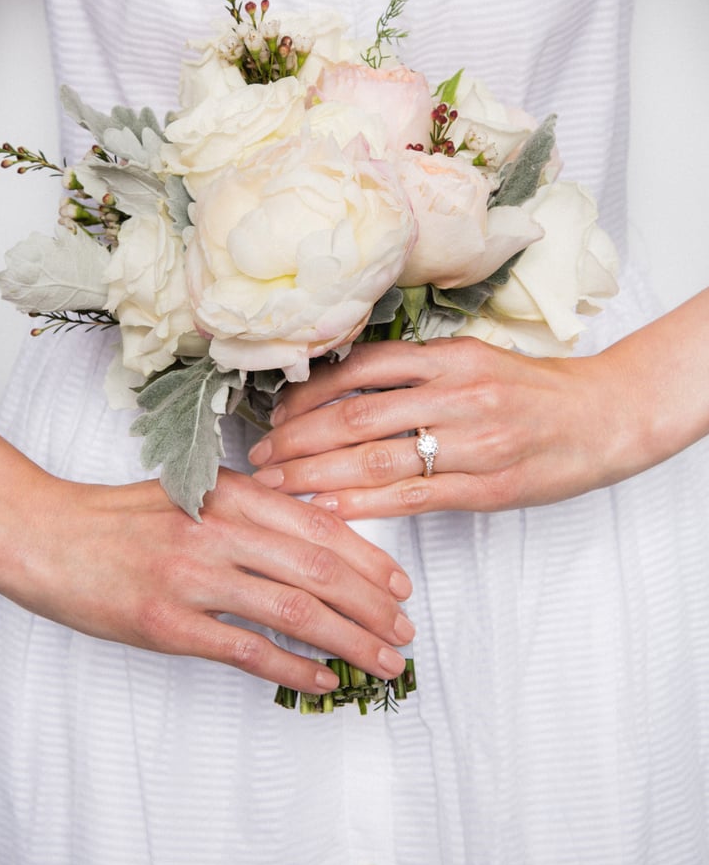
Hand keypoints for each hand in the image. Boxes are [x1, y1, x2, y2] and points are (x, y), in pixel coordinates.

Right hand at [15, 468, 413, 691]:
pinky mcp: (167, 624)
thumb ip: (251, 511)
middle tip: (404, 634)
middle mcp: (218, 532)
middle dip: (374, 608)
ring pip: (294, 611)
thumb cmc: (119, 518)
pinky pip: (246, 651)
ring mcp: (192, 579)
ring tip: (381, 662)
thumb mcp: (191, 493)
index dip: (370, 563)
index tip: (401, 589)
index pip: (320, 528)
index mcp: (229, 495)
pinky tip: (323, 680)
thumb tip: (318, 536)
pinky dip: (293, 668)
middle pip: (320, 571)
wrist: (43, 535)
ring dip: (349, 641)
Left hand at [248, 307, 708, 516]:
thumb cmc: (535, 391)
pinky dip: (365, 502)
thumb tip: (343, 388)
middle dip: (298, 437)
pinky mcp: (487, 486)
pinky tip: (328, 508)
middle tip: (260, 455)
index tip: (276, 412)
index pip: (362, 368)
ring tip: (278, 483)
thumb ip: (417, 373)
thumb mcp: (476, 361)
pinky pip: (414, 496)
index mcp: (451, 357)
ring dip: (317, 472)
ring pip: (377, 457)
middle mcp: (458, 393)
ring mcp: (473, 442)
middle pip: (357, 415)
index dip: (310, 393)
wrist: (604, 418)